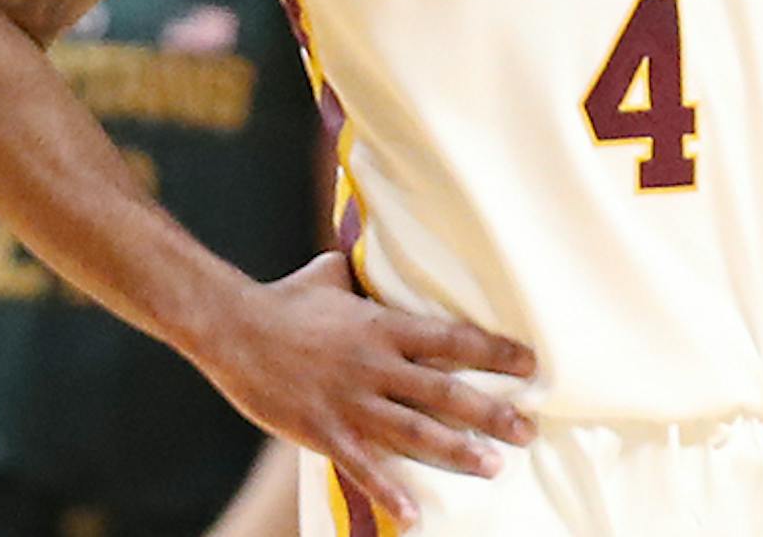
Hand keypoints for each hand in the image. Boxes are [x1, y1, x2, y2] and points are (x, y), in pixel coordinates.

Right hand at [196, 253, 537, 527]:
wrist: (232, 328)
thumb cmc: (285, 300)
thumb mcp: (329, 275)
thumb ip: (360, 273)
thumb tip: (373, 251)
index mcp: (382, 326)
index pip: (452, 339)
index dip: (495, 351)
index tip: (530, 363)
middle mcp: (375, 364)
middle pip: (446, 392)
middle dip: (492, 413)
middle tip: (528, 430)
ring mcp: (350, 401)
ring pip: (416, 432)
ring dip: (458, 452)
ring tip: (494, 467)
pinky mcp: (324, 430)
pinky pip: (364, 467)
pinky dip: (390, 491)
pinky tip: (415, 514)